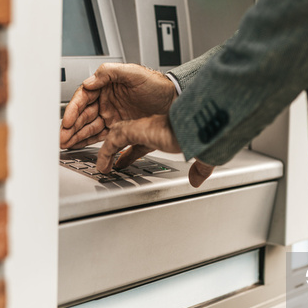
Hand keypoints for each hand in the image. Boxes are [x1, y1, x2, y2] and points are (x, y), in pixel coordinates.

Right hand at [60, 63, 176, 149]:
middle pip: (84, 118)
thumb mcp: (133, 72)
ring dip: (80, 139)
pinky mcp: (126, 132)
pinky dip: (103, 150)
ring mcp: (116, 120)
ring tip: (69, 147)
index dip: (73, 111)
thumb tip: (90, 81)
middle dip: (71, 129)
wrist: (177, 98)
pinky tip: (96, 156)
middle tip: (62, 140)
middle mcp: (108, 106)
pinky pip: (111, 143)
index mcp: (106, 90)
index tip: (67, 122)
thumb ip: (110, 72)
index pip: (83, 100)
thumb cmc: (157, 84)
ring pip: (93, 132)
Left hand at [97, 114, 214, 187]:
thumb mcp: (201, 156)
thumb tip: (197, 181)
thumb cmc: (205, 135)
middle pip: (126, 136)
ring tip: (102, 166)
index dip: (131, 153)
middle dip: (115, 149)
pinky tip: (103, 166)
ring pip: (116, 136)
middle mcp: (151, 127)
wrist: (203, 126)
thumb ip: (199, 169)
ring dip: (106, 151)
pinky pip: (113, 142)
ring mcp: (142, 127)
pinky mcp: (136, 129)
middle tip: (109, 162)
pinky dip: (105, 154)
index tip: (124, 162)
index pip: (142, 142)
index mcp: (164, 131)